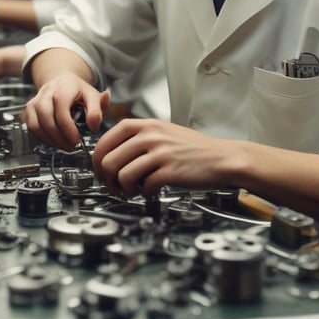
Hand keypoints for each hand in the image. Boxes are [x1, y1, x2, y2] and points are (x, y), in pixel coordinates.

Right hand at [22, 73, 109, 150]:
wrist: (63, 82)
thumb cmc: (79, 92)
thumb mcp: (93, 97)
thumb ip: (97, 110)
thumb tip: (94, 125)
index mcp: (65, 87)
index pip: (61, 108)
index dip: (68, 128)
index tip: (77, 141)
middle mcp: (47, 92)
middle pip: (47, 117)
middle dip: (60, 137)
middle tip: (72, 147)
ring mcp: (36, 100)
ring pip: (36, 124)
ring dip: (51, 140)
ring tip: (65, 146)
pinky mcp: (29, 109)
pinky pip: (31, 127)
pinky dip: (42, 138)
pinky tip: (55, 142)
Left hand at [92, 119, 226, 196]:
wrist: (221, 158)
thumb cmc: (191, 148)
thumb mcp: (161, 131)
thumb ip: (137, 137)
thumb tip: (109, 154)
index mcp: (144, 125)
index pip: (105, 140)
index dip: (97, 160)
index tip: (100, 172)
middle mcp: (150, 136)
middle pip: (108, 160)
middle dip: (106, 180)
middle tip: (113, 188)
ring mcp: (160, 152)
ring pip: (122, 175)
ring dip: (123, 189)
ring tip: (132, 191)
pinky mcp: (170, 170)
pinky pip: (144, 186)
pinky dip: (144, 193)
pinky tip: (151, 191)